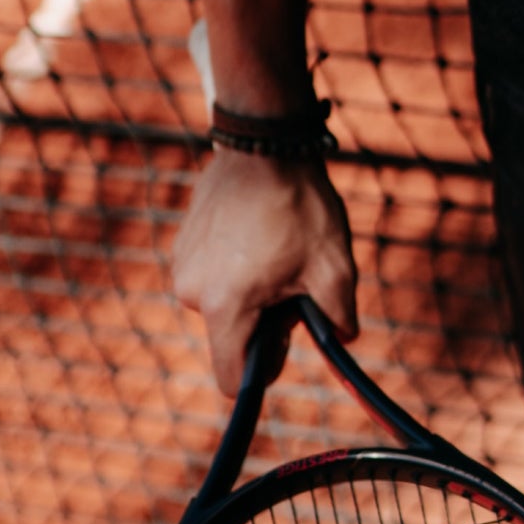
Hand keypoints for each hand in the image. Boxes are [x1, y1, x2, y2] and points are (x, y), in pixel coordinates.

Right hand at [172, 150, 356, 394]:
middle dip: (264, 322)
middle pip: (232, 337)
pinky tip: (257, 234)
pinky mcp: (182, 244)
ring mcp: (182, 265)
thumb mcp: (336, 270)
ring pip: (223, 305)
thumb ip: (340, 319)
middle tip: (292, 281)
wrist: (265, 144)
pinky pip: (212, 276)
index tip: (284, 339)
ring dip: (251, 293)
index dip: (263, 370)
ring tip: (275, 251)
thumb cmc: (301, 207)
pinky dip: (235, 269)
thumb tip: (341, 340)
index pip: (231, 379)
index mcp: (225, 307)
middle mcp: (192, 292)